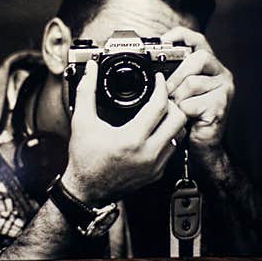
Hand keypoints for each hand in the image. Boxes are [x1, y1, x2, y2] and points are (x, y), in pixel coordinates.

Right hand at [62, 60, 186, 202]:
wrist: (86, 191)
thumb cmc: (84, 159)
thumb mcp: (82, 121)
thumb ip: (86, 91)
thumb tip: (91, 69)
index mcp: (131, 139)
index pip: (159, 106)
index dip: (161, 87)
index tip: (157, 79)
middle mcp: (148, 154)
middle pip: (178, 119)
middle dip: (172, 102)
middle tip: (162, 95)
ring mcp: (155, 166)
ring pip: (179, 135)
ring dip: (173, 120)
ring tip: (161, 111)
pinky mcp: (157, 174)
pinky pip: (172, 149)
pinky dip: (168, 136)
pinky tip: (156, 129)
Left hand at [162, 26, 234, 152]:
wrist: (203, 147)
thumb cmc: (188, 118)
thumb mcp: (177, 91)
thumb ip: (171, 75)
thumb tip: (148, 64)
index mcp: (210, 66)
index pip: (197, 40)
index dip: (180, 36)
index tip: (163, 40)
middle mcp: (221, 74)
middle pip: (199, 58)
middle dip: (177, 73)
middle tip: (165, 89)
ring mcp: (224, 90)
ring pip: (193, 82)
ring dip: (177, 97)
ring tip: (177, 108)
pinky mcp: (221, 106)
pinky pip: (193, 102)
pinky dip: (183, 111)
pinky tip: (185, 118)